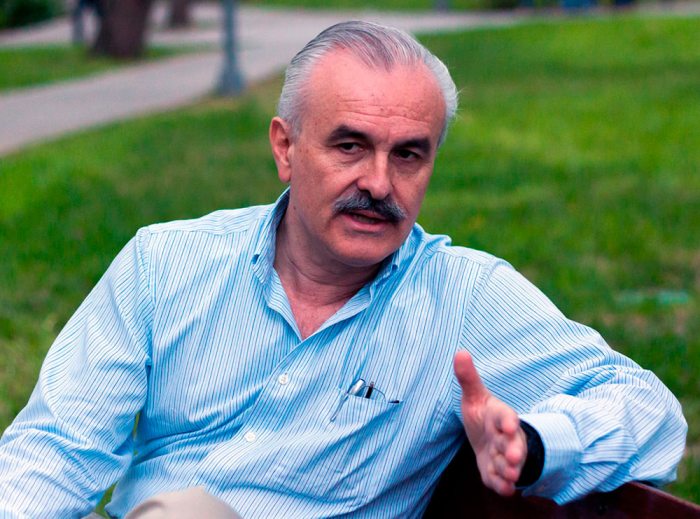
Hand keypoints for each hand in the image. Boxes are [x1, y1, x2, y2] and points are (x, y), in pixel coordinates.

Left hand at [454, 350, 526, 495]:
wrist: (489, 439)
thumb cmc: (482, 415)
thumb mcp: (474, 396)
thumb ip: (468, 378)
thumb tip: (459, 352)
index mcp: (500, 417)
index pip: (507, 416)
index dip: (508, 421)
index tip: (510, 425)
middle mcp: (506, 438)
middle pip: (514, 444)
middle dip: (514, 451)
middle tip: (513, 457)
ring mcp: (503, 457)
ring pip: (510, 465)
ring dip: (510, 470)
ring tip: (510, 475)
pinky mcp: (496, 473)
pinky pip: (501, 481)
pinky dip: (503, 486)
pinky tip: (504, 489)